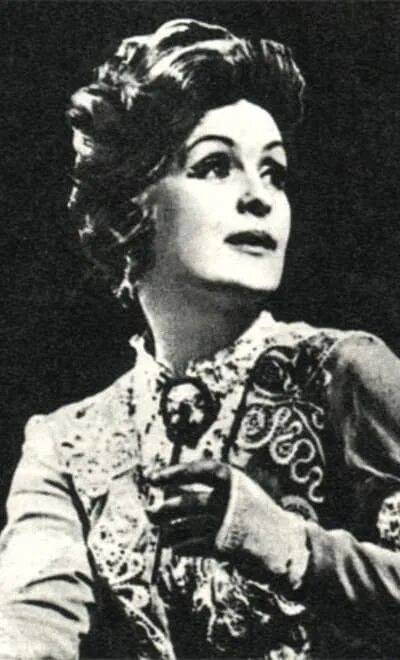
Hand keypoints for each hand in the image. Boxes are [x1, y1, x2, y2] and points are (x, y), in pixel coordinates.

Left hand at [146, 459, 309, 591]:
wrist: (287, 544)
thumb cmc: (258, 517)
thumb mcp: (239, 494)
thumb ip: (213, 492)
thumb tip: (173, 494)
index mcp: (234, 480)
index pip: (198, 470)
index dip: (174, 473)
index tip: (152, 479)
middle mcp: (229, 499)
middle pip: (188, 502)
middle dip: (166, 508)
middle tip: (151, 513)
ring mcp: (228, 523)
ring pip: (188, 525)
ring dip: (172, 531)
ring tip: (163, 535)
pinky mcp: (226, 546)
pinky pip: (195, 545)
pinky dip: (183, 547)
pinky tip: (176, 548)